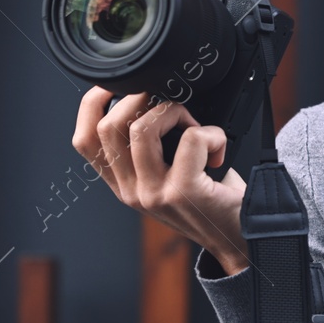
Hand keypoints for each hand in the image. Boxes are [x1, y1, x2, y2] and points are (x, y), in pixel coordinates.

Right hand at [71, 87, 248, 273]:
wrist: (239, 238)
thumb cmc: (210, 201)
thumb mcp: (168, 177)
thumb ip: (151, 148)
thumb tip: (153, 97)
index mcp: (122, 184)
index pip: (84, 141)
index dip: (91, 104)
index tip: (114, 84)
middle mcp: (131, 192)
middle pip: (111, 126)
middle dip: (143, 98)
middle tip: (174, 106)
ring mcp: (154, 193)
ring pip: (143, 127)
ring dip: (175, 111)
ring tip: (196, 127)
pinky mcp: (184, 191)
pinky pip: (191, 138)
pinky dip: (211, 132)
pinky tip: (220, 148)